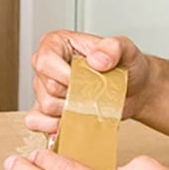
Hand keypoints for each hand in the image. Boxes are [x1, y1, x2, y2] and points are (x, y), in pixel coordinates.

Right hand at [27, 30, 156, 132]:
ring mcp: (43, 88)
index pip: (45, 61)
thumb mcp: (127, 50)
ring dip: (72, 110)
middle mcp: (46, 65)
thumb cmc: (125, 67)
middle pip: (47, 87)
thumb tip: (96, 60)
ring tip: (89, 103)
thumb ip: (114, 48)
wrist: (132, 90)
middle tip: (94, 91)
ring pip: (46, 106)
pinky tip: (73, 120)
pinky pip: (36, 121)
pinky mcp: (45, 110)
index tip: (86, 80)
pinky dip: (54, 126)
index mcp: (57, 43)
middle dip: (74, 94)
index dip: (65, 76)